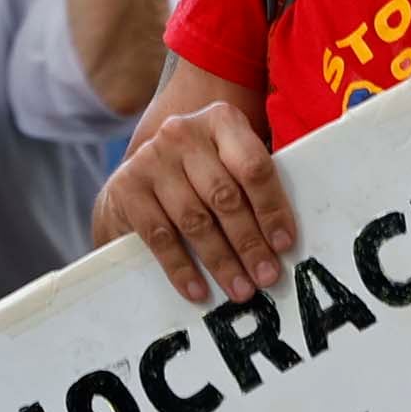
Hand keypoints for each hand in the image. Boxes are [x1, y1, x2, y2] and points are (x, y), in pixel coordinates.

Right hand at [95, 100, 293, 304]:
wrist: (136, 178)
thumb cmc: (199, 177)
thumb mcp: (228, 165)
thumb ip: (254, 188)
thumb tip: (284, 241)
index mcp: (220, 121)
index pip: (253, 166)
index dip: (272, 209)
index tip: (284, 245)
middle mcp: (183, 133)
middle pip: (225, 196)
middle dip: (249, 243)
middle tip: (266, 277)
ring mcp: (151, 158)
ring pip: (195, 220)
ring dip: (221, 261)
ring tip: (240, 290)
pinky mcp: (126, 187)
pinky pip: (160, 236)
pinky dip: (182, 268)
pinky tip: (198, 290)